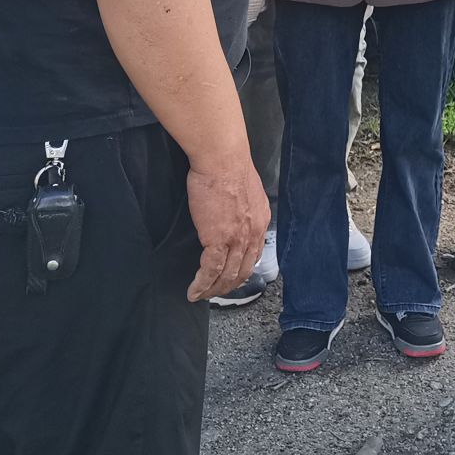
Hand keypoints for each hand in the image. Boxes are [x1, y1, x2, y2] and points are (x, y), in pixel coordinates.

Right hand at [184, 151, 269, 300]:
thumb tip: (235, 214)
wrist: (222, 159)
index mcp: (260, 220)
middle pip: (243, 269)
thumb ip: (244, 207)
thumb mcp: (246, 190)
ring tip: (202, 295)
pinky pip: (210, 270)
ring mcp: (237, 238)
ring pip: (227, 274)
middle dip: (229, 285)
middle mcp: (253, 232)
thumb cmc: (229, 166)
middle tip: (216, 292)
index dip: (243, 269)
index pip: (255, 253)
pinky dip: (201, 284)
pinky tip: (193, 291)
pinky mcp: (217, 239)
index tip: (233, 277)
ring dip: (214, 289)